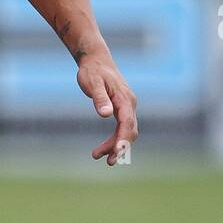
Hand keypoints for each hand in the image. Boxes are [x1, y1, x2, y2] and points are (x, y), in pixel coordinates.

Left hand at [77, 49, 138, 165]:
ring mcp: (127, 107)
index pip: (127, 123)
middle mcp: (130, 104)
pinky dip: (115, 139)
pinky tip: (104, 148)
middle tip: (109, 162)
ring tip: (97, 156)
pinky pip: (122, 128)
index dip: (123, 138)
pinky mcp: (122, 108)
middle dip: (120, 147)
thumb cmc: (93, 71)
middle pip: (130, 131)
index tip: (118, 151)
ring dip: (116, 146)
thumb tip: (105, 114)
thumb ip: (99, 98)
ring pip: (126, 131)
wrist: (96, 60)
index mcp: (124, 99)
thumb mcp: (92, 83)